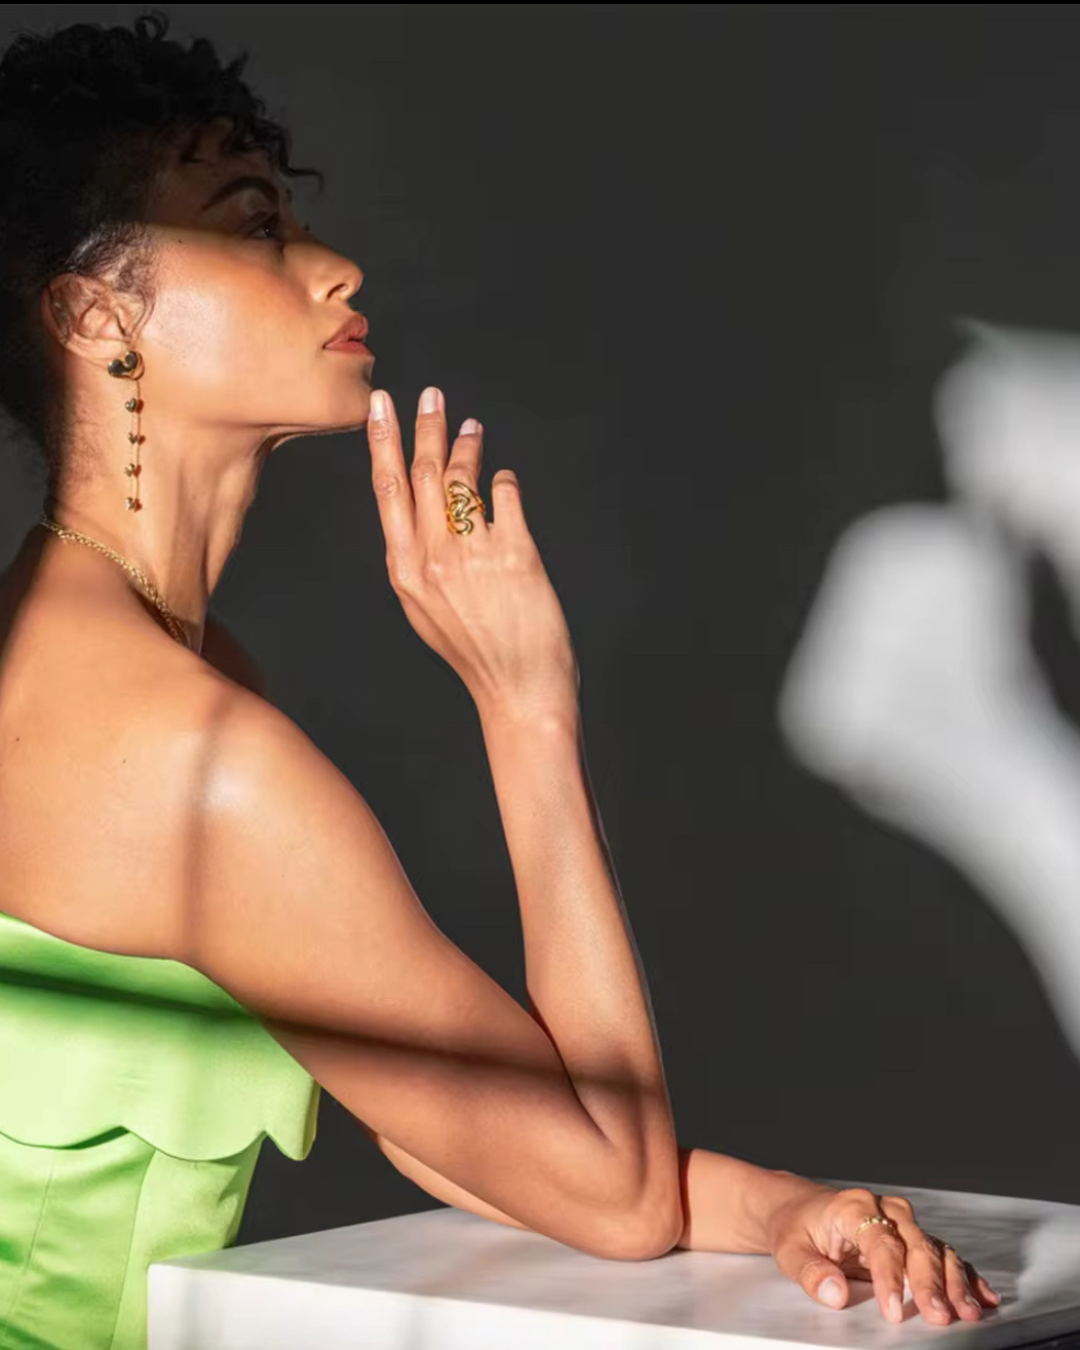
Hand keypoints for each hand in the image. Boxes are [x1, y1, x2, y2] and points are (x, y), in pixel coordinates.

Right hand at [365, 387, 578, 719]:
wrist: (517, 690)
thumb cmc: (474, 653)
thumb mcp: (424, 611)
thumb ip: (417, 563)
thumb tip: (421, 518)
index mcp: (404, 571)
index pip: (388, 491)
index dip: (383, 441)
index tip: (381, 405)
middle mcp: (433, 559)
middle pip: (424, 474)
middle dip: (425, 427)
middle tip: (430, 396)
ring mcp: (474, 555)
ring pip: (464, 478)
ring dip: (467, 445)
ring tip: (471, 427)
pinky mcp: (516, 553)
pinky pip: (506, 495)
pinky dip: (504, 480)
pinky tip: (504, 478)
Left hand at [765, 1182, 1001, 1323]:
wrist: (798, 1208)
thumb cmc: (795, 1229)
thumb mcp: (789, 1250)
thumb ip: (810, 1272)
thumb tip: (835, 1294)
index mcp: (854, 1207)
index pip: (880, 1242)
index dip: (890, 1278)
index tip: (894, 1312)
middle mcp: (885, 1209)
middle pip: (915, 1245)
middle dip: (931, 1283)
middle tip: (941, 1318)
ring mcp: (903, 1222)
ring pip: (935, 1249)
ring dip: (954, 1282)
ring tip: (969, 1313)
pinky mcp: (912, 1238)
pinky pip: (944, 1255)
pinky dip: (965, 1276)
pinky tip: (983, 1297)